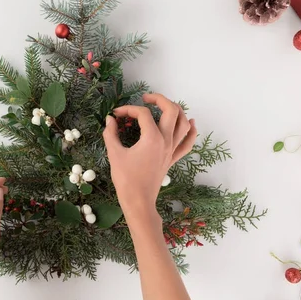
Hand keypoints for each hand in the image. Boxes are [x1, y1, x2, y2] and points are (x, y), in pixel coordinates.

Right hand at [102, 94, 196, 227]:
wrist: (138, 201)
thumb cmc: (126, 179)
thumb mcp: (114, 154)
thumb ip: (111, 134)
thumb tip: (110, 120)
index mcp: (152, 138)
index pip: (143, 114)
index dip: (128, 110)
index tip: (116, 114)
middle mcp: (166, 141)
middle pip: (172, 110)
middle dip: (159, 100)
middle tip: (145, 99)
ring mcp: (172, 150)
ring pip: (183, 123)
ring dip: (176, 111)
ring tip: (164, 106)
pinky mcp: (172, 158)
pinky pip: (187, 142)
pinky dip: (191, 131)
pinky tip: (190, 122)